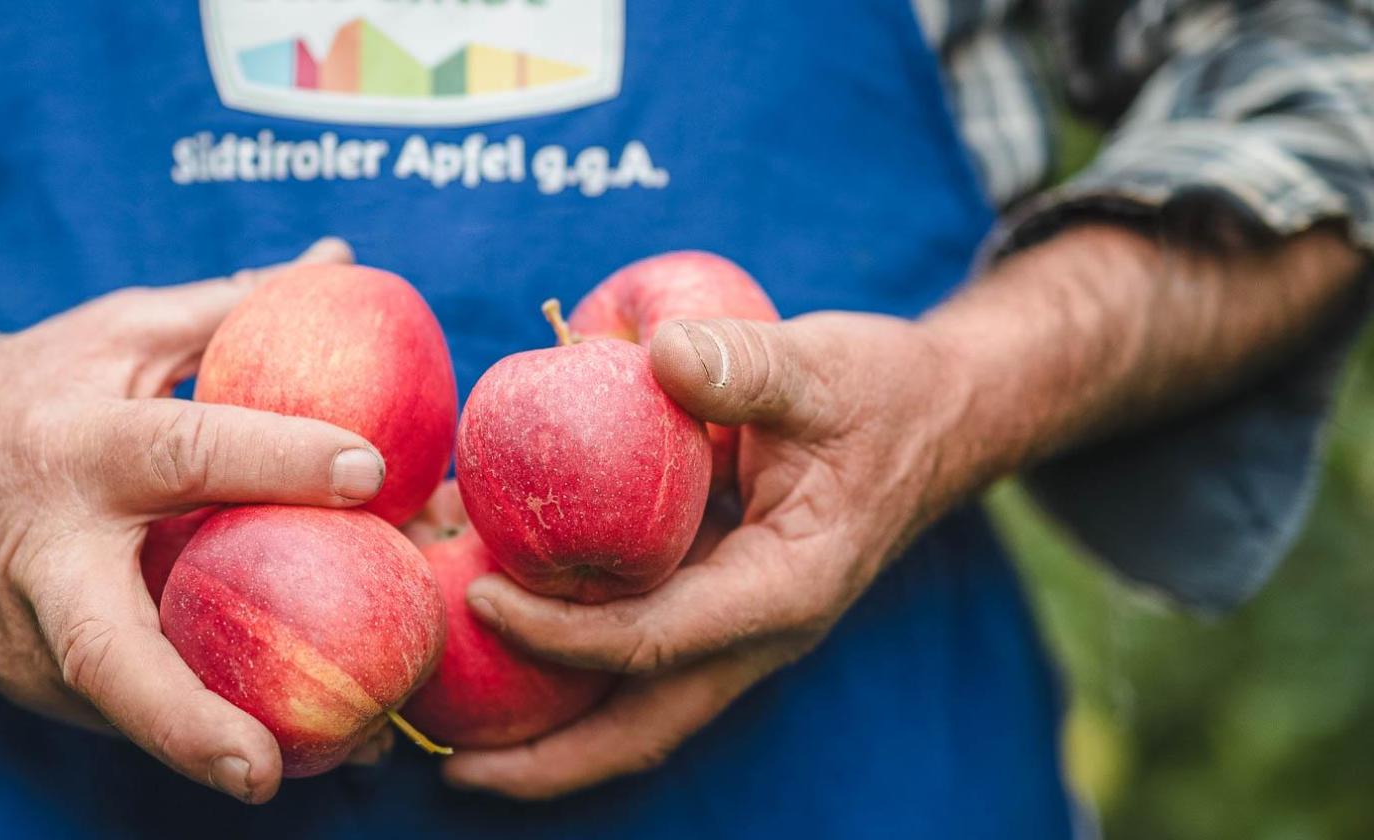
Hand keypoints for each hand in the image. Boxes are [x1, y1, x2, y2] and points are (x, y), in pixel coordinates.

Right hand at [0, 239, 377, 804]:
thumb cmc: (34, 391)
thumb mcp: (118, 332)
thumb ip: (229, 308)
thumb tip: (340, 263)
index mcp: (77, 446)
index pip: (182, 451)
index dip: (276, 457)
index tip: (369, 473)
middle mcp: (46, 553)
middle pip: (103, 649)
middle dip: (181, 717)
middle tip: (265, 769)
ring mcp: (26, 633)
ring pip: (120, 707)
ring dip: (221, 742)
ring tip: (343, 759)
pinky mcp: (29, 682)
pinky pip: (125, 713)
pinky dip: (203, 729)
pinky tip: (295, 746)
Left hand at [443, 312, 975, 798]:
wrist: (940, 417)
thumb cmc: (881, 390)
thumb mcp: (822, 365)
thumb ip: (747, 362)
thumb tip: (661, 353)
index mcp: (783, 590)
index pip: (653, 641)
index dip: (561, 633)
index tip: (481, 596)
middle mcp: (757, 634)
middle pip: (643, 730)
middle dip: (548, 763)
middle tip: (453, 773)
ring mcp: (735, 631)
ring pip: (636, 709)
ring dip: (551, 727)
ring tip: (455, 728)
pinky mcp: (715, 607)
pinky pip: (635, 656)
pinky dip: (569, 656)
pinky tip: (501, 627)